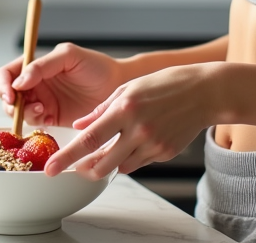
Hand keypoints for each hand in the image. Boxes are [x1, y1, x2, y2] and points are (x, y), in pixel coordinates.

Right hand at [0, 43, 125, 128]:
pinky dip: (33, 120)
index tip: (10, 92)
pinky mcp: (51, 117)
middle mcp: (36, 83)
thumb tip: (18, 81)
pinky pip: (33, 121)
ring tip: (39, 108)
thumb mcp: (69, 56)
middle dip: (8, 100)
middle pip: (8, 93)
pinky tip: (45, 116)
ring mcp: (42, 100)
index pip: (8, 72)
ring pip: (18, 110)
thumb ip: (42, 65)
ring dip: (21, 111)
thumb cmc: (96, 66)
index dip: (3, 82)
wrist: (117, 87)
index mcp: (36, 66)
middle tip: (16, 105)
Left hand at [44, 64, 214, 178]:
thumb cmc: (164, 85)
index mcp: (125, 109)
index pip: (90, 139)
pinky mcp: (164, 154)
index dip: (68, 156)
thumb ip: (101, 109)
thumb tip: (79, 126)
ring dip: (108, 162)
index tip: (52, 168)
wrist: (203, 92)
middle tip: (76, 167)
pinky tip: (136, 140)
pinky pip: (138, 162)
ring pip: (120, 166)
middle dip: (85, 169)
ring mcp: (153, 144)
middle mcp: (138, 130)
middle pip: (102, 163)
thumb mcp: (128, 89)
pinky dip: (129, 157)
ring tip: (109, 147)